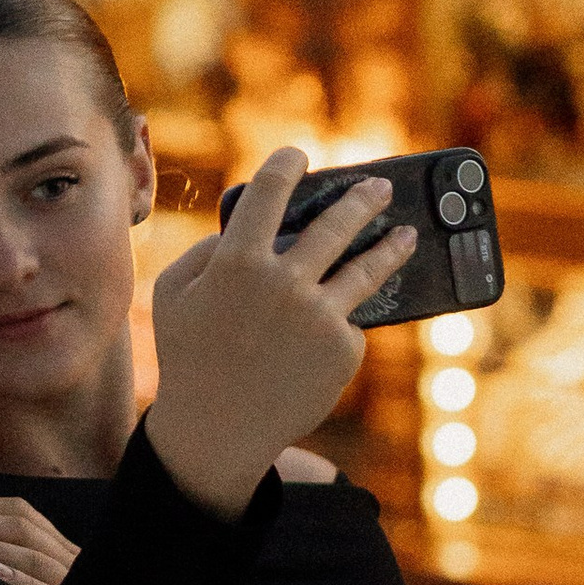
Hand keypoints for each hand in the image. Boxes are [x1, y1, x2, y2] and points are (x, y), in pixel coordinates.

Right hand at [145, 151, 416, 520]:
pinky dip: (340, 320)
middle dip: (362, 198)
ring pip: (367, 268)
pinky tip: (332, 330)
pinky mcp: (343, 348)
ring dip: (392, 246)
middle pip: (336, 223)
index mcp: (237, 260)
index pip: (269, 191)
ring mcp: (319, 315)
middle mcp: (285, 281)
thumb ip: (207, 252)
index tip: (300, 156)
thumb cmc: (189, 354)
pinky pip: (348, 320)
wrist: (218, 428)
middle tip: (380, 187)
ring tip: (408, 234)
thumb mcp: (175, 293)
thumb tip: (251, 228)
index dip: (287, 165)